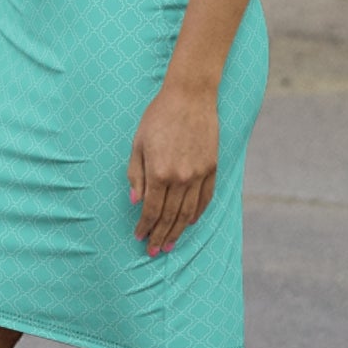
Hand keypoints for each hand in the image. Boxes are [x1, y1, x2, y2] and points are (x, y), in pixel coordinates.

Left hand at [128, 86, 218, 256]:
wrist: (190, 97)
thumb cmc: (158, 117)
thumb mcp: (138, 143)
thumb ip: (136, 175)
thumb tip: (135, 202)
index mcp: (159, 172)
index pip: (151, 210)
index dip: (145, 227)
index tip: (139, 237)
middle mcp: (180, 178)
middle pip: (169, 216)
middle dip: (160, 236)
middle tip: (154, 251)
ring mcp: (199, 174)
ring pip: (188, 212)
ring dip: (178, 231)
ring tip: (170, 244)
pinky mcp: (212, 168)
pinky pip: (205, 198)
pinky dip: (197, 213)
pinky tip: (190, 223)